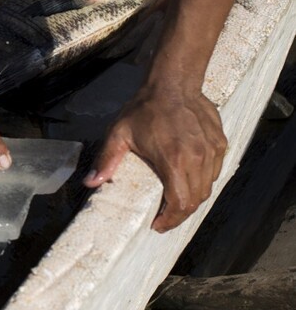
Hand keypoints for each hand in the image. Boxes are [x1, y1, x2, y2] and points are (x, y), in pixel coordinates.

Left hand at [83, 84, 226, 231]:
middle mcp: (196, 159)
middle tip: (165, 218)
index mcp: (173, 160)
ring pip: (207, 188)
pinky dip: (203, 182)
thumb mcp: (119, 134)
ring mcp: (211, 151)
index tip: (157, 225)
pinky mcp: (220, 144)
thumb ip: (106, 160)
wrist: (172, 84)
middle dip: (180, 215)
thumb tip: (90, 183)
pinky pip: (215, 172)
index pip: (179, 203)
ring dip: (193, 200)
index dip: (170, 220)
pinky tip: (189, 181)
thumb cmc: (144, 109)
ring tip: (176, 203)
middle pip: (196, 200)